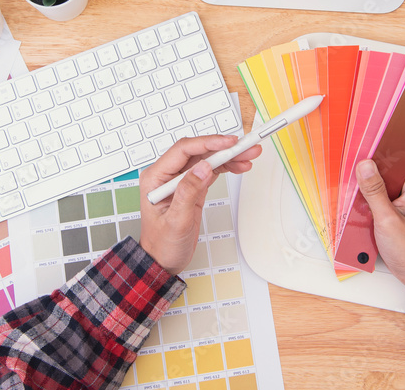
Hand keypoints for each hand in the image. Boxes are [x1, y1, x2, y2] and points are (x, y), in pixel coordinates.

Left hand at [140, 135, 260, 274]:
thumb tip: (203, 168)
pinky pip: (211, 170)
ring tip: (249, 156)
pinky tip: (239, 165)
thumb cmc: (162, 245)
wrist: (163, 261)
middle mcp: (168, 175)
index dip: (208, 143)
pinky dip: (226, 167)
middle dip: (224, 149)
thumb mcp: (176, 222)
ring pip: (207, 160)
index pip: (184, 150)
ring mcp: (181, 180)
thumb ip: (189, 193)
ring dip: (228, 157)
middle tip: (247, 147)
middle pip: (199, 152)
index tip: (229, 143)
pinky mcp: (193, 187)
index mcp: (156, 178)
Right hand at [356, 147, 404, 294]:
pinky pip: (385, 188)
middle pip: (398, 158)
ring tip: (357, 168)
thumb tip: (365, 166)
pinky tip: (361, 190)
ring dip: (374, 172)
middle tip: (361, 147)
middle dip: (379, 152)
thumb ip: (375, 191)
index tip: (383, 124)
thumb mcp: (387, 220)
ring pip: (389, 173)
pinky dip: (373, 187)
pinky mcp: (399, 205)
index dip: (401, 133)